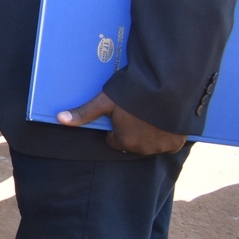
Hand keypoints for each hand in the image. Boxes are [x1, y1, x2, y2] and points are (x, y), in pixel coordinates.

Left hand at [57, 92, 187, 154]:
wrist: (169, 88)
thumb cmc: (133, 94)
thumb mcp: (105, 101)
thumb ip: (84, 113)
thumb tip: (60, 119)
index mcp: (124, 142)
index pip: (115, 140)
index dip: (117, 126)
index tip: (122, 114)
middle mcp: (143, 149)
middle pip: (133, 142)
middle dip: (133, 130)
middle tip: (137, 111)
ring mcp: (162, 147)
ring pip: (151, 143)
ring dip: (150, 133)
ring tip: (152, 113)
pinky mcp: (178, 142)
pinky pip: (169, 143)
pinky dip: (167, 134)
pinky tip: (164, 119)